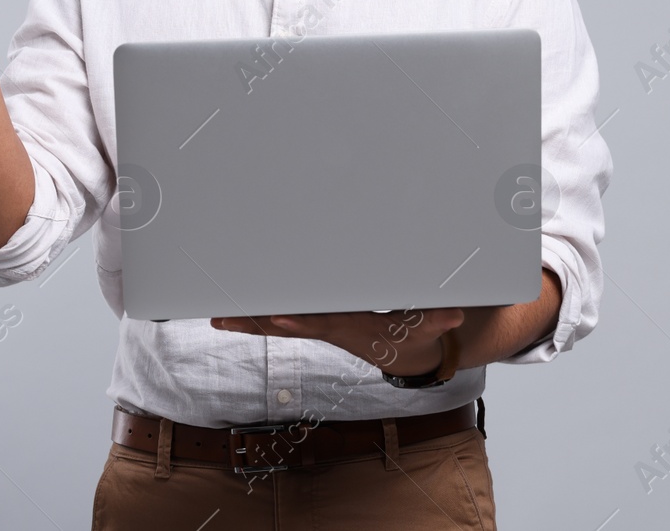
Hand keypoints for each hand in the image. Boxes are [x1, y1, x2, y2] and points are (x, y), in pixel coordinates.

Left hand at [212, 307, 463, 375]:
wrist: (405, 353)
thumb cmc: (412, 333)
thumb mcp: (427, 328)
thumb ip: (437, 320)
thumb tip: (453, 316)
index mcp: (350, 327)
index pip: (322, 324)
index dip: (301, 321)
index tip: (279, 318)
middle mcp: (328, 328)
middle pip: (287, 324)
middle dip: (256, 321)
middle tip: (223, 317)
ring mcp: (319, 327)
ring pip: (277, 324)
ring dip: (247, 320)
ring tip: (215, 316)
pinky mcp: (315, 323)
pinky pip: (280, 321)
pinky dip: (255, 318)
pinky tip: (231, 315)